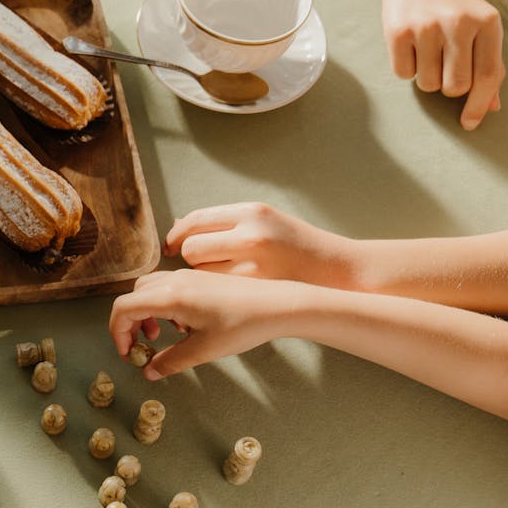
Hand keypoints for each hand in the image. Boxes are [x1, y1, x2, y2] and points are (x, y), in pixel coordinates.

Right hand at [109, 270, 305, 377]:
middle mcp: (174, 281)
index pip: (123, 308)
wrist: (277, 305)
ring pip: (149, 290)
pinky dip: (163, 306)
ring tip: (162, 335)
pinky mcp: (200, 279)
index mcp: (170, 296)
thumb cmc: (243, 325)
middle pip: (133, 296)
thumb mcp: (203, 350)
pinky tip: (184, 325)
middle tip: (141, 347)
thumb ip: (171, 361)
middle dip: (130, 323)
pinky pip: (168, 287)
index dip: (117, 333)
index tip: (128, 354)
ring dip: (146, 313)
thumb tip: (150, 372)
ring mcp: (188, 277)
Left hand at [165, 201, 359, 287]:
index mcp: (252, 212)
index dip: (177, 233)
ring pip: (202, 273)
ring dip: (200, 277)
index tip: (171, 245)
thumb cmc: (297, 245)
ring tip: (215, 279)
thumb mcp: (265, 220)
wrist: (337, 271)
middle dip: (189, 258)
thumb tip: (180, 225)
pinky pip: (217, 292)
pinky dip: (211, 293)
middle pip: (192, 248)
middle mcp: (252, 236)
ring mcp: (255, 266)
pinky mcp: (257, 291)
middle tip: (199, 265)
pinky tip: (220, 294)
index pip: (196, 219)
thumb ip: (225, 222)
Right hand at [379, 0, 503, 128]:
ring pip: (427, 84)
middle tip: (445, 65)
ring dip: (427, 76)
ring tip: (428, 50)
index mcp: (486, 22)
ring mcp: (426, 27)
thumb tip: (491, 108)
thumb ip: (488, 65)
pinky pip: (403, 74)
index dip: (479, 105)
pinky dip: (407, 67)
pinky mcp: (397, 31)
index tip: (469, 123)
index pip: (487, 76)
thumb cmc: (453, 5)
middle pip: (455, 87)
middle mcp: (458, 23)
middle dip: (449, 85)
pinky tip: (411, 45)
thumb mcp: (480, 27)